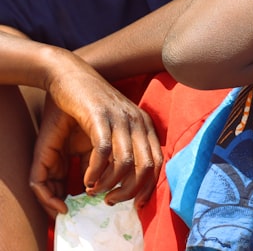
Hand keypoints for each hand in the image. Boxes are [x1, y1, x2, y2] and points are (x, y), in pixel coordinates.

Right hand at [29, 58, 160, 217]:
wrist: (69, 74)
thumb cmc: (86, 105)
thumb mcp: (108, 128)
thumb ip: (115, 151)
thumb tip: (114, 180)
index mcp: (143, 125)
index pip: (158, 162)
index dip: (150, 186)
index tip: (137, 204)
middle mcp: (137, 122)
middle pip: (147, 167)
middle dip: (131, 191)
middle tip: (111, 201)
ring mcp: (120, 118)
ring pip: (127, 162)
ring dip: (110, 184)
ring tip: (94, 191)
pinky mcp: (100, 117)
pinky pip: (104, 151)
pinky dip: (96, 171)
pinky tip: (87, 179)